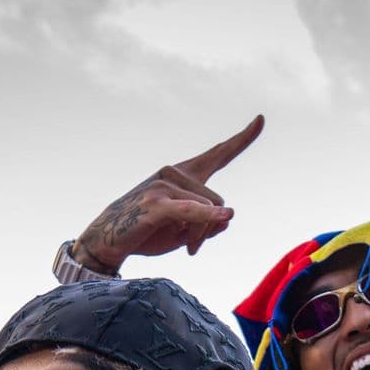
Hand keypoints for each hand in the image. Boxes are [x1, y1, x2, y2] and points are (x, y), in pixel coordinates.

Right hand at [73, 115, 264, 271]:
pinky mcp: (157, 204)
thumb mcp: (184, 231)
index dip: (242, 139)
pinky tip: (224, 216)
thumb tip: (227, 217)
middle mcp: (175, 173)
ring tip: (184, 249)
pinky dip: (207, 217)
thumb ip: (208, 223)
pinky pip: (191, 211)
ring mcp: (164, 186)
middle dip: (212, 229)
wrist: (108, 240)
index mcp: (184, 175)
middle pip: (219, 201)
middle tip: (194, 249)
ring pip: (208, 213)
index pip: (218, 154)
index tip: (261, 119)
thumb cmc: (147, 232)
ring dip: (199, 236)